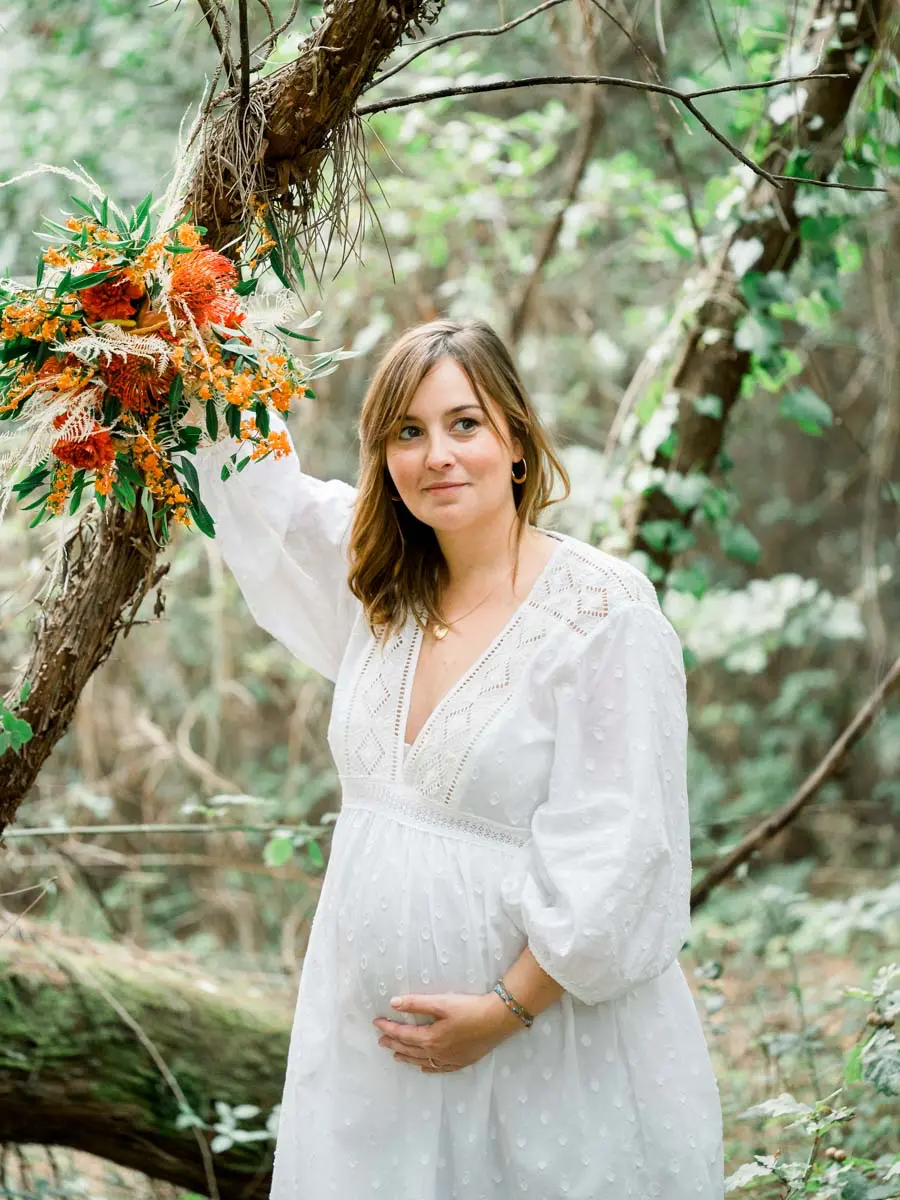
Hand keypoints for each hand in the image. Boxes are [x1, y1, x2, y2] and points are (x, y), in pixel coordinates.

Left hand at [373, 990, 522, 1073]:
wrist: (498, 1020)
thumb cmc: (469, 1008)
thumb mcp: (441, 1002)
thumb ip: (416, 1003)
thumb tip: (393, 1003)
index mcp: (430, 1038)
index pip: (403, 1034)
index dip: (388, 1028)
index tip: (376, 1022)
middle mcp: (437, 1053)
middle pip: (410, 1049)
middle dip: (394, 1043)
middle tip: (381, 1040)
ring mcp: (449, 1060)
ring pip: (422, 1061)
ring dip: (407, 1057)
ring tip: (396, 1055)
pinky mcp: (461, 1062)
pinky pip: (438, 1069)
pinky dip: (427, 1068)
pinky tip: (423, 1067)